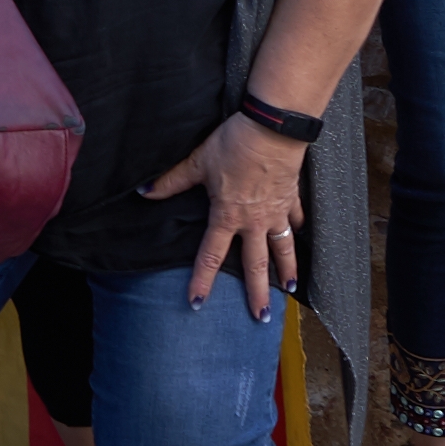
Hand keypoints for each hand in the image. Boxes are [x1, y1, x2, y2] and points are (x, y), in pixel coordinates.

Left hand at [143, 109, 304, 318]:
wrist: (273, 129)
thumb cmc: (235, 144)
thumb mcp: (198, 161)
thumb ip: (172, 181)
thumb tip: (145, 191)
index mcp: (227, 216)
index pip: (211, 256)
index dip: (202, 281)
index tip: (197, 303)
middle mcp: (254, 221)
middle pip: (255, 265)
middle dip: (257, 294)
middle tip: (261, 317)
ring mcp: (275, 211)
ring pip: (282, 248)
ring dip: (286, 270)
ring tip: (288, 289)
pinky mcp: (290, 197)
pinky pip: (295, 218)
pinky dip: (298, 228)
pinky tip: (299, 235)